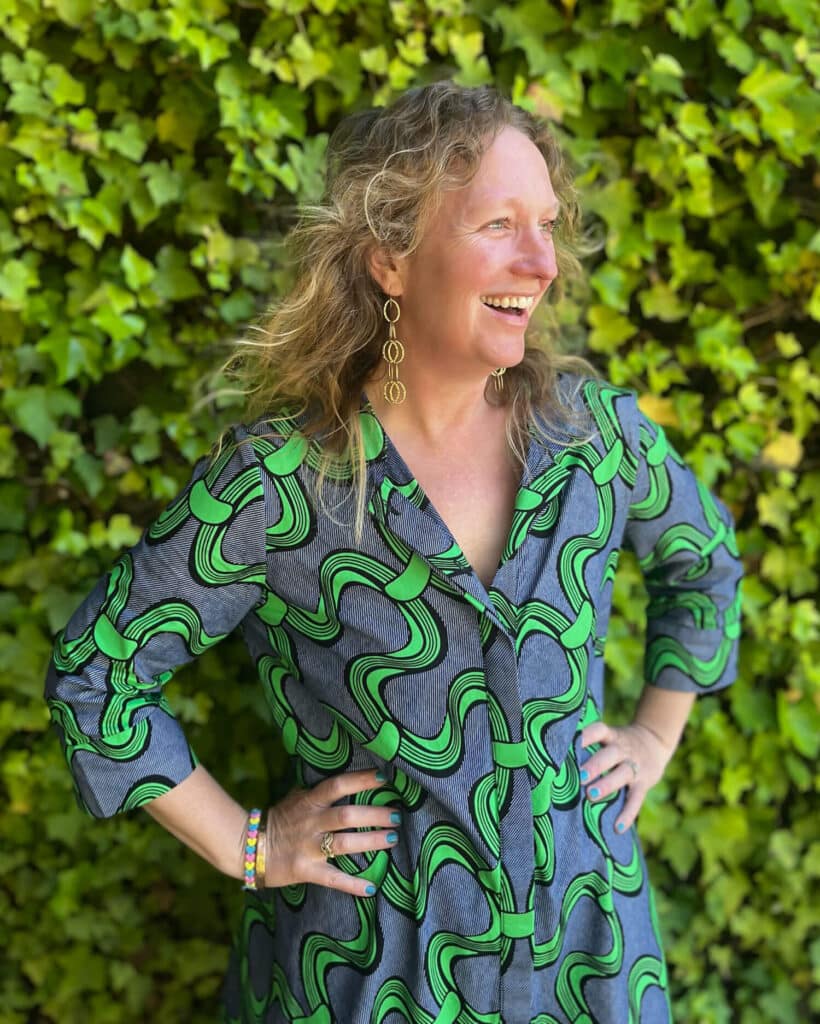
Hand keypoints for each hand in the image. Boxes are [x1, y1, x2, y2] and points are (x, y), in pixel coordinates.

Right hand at [261, 769, 398, 896]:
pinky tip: (372, 887)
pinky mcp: (306, 870)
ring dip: (371, 841)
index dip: (360, 780)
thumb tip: (340, 780)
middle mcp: (311, 822)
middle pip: (347, 815)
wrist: (249, 847)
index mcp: (309, 801)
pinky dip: (352, 885)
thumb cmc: (278, 820)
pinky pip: (333, 879)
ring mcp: (309, 847)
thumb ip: (315, 791)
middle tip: (397, 816)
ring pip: (344, 844)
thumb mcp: (294, 798)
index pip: (337, 785)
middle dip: (375, 815)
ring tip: (392, 840)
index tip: (384, 778)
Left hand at [579, 720, 673, 833]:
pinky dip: (628, 814)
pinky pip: (636, 799)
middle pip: (610, 755)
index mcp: (611, 736)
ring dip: (607, 784)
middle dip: (595, 765)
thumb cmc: (618, 743)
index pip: (599, 731)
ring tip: (591, 795)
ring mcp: (634, 766)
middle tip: (579, 776)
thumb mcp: (608, 737)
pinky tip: (617, 828)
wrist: (655, 741)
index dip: (587, 735)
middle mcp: (623, 750)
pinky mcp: (644, 784)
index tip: (571, 742)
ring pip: (623, 774)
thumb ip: (588, 746)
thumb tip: (552, 759)